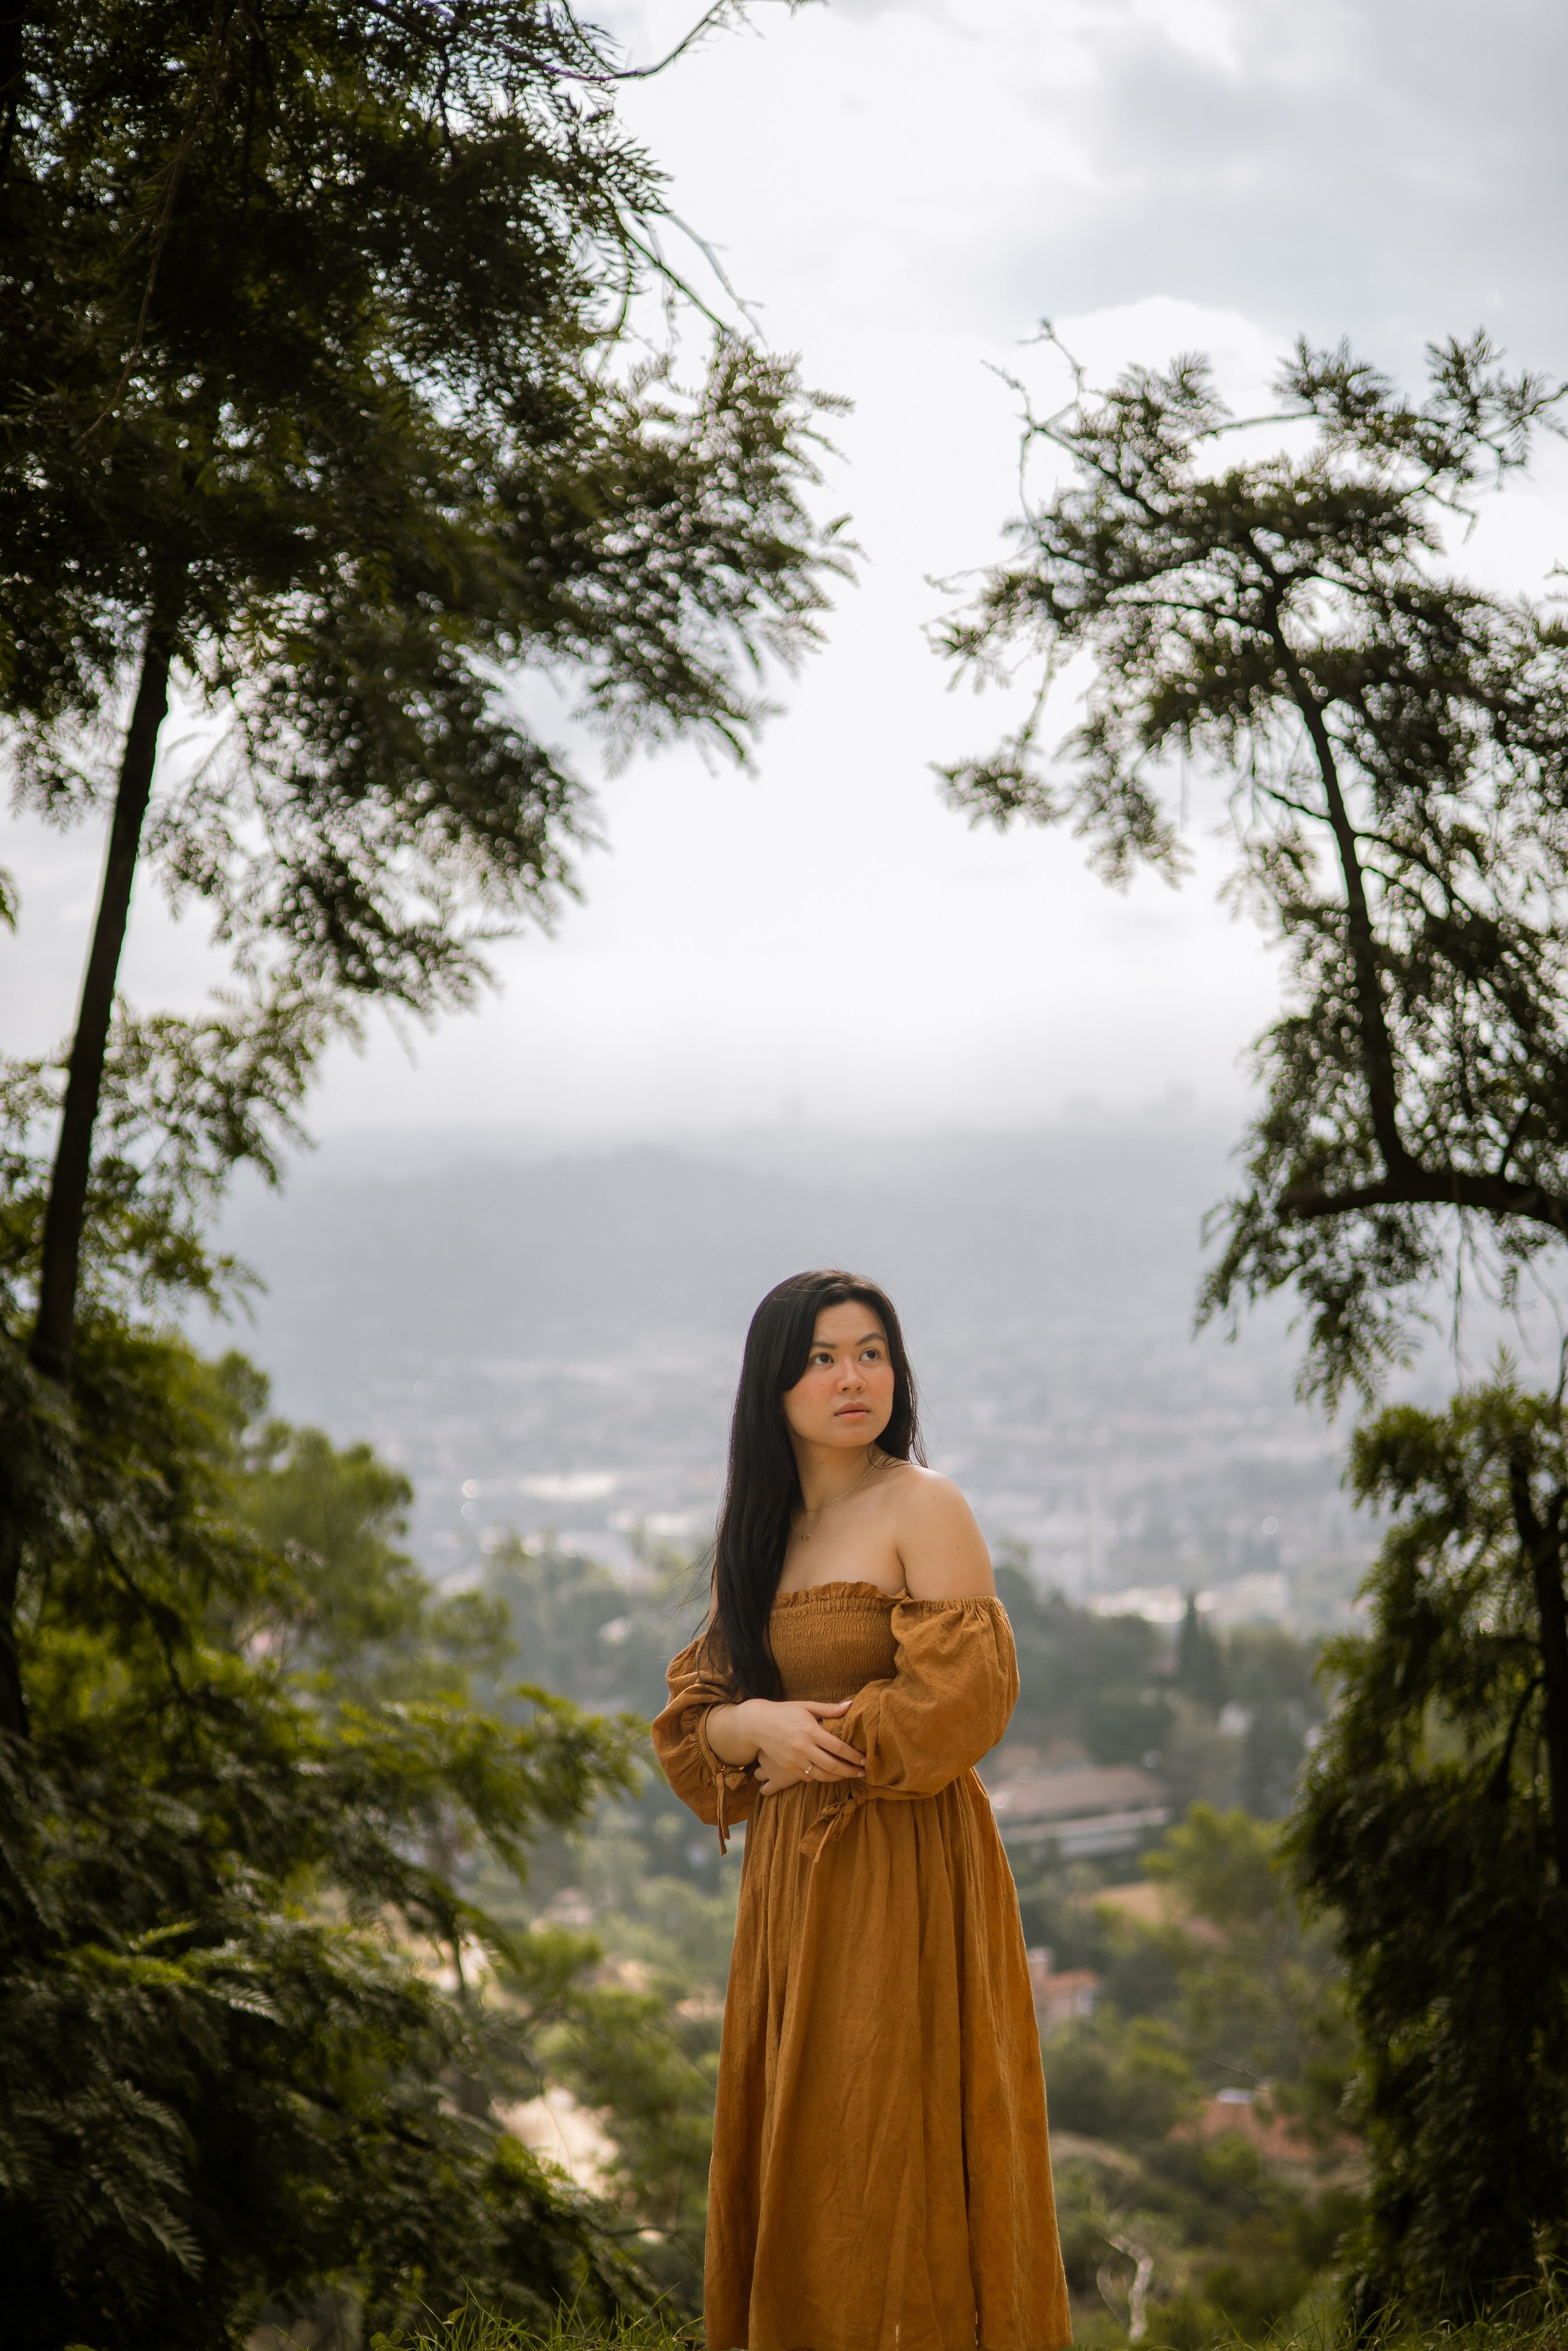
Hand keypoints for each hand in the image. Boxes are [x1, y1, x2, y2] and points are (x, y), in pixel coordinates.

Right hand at [749, 1699, 864, 1795]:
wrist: (758, 1724)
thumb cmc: (785, 1712)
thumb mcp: (806, 1706)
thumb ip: (829, 1709)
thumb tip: (851, 1705)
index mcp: (810, 1731)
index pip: (838, 1747)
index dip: (853, 1756)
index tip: (864, 1760)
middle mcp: (803, 1748)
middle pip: (832, 1766)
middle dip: (850, 1771)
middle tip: (862, 1773)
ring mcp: (794, 1760)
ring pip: (821, 1776)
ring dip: (837, 1778)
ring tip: (848, 1775)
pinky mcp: (787, 1768)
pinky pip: (808, 1777)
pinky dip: (820, 1777)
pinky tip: (828, 1774)